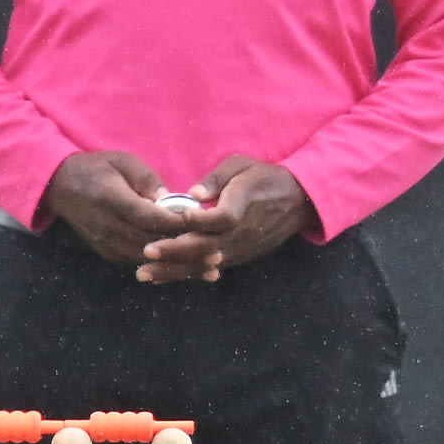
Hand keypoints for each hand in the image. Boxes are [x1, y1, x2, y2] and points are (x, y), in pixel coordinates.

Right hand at [39, 151, 194, 268]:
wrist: (60, 187)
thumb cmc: (97, 168)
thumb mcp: (122, 161)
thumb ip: (146, 179)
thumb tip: (170, 198)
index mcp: (112, 199)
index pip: (148, 217)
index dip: (177, 223)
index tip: (204, 224)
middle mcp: (108, 226)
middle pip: (152, 244)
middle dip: (186, 251)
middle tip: (217, 253)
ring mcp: (107, 243)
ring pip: (148, 259)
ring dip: (179, 266)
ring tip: (209, 269)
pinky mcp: (108, 253)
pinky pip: (140, 262)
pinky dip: (164, 267)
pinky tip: (187, 270)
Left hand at [137, 157, 316, 284]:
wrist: (297, 201)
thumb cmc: (263, 178)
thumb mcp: (241, 165)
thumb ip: (217, 178)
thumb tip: (192, 193)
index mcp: (242, 205)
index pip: (221, 218)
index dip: (200, 219)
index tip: (178, 216)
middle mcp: (241, 233)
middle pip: (206, 247)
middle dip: (174, 251)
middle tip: (146, 253)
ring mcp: (240, 248)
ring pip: (204, 263)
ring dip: (174, 270)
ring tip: (145, 274)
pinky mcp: (239, 257)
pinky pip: (210, 268)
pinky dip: (186, 274)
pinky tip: (163, 277)